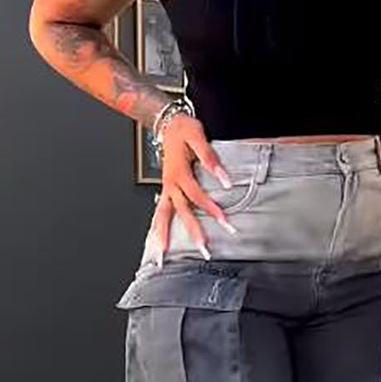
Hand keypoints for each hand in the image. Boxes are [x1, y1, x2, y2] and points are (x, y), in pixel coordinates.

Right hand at [151, 115, 235, 264]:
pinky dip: (156, 229)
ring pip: (162, 217)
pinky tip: (157, 244)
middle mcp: (170, 184)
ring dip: (163, 237)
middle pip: (181, 212)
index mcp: (179, 172)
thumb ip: (210, 158)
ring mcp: (165, 190)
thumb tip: (224, 179)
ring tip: (163, 257)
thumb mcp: (198, 136)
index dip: (209, 206)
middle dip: (193, 232)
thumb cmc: (184, 130)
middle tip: (204, 249)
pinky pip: (158, 214)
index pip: (196, 194)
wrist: (167, 124)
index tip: (224, 219)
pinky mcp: (165, 192)